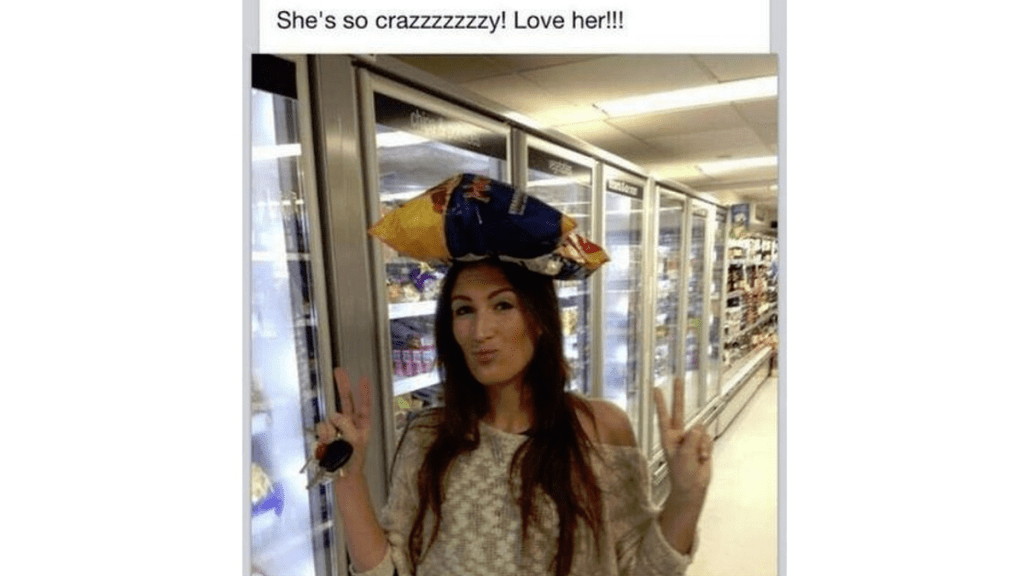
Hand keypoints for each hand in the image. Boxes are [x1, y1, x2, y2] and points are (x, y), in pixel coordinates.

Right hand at [315, 368, 372, 477]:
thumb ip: (346, 425)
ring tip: (335, 442)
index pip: (365, 405)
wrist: (341, 476)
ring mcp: (337, 428)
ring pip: (331, 418)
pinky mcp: (326, 434)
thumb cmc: (354, 461)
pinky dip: (324, 435)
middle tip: (338, 371)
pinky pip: (322, 428)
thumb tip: (335, 415)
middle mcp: (350, 423)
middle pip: (346, 400)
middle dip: (342, 385)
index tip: (364, 378)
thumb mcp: (355, 441)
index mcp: (363, 425)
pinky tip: (327, 443)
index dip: (364, 392)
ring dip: (331, 429)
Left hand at [653, 377, 712, 497]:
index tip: (655, 388)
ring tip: (698, 458)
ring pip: (700, 429)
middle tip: (677, 378)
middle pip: (679, 410)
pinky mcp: (702, 443)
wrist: (693, 487)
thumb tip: (698, 426)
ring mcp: (691, 438)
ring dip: (702, 444)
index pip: (663, 416)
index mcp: (668, 437)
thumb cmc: (682, 473)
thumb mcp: (684, 456)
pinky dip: (707, 448)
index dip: (660, 402)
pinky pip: (708, 438)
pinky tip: (703, 458)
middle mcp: (679, 434)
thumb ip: (691, 439)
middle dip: (678, 395)